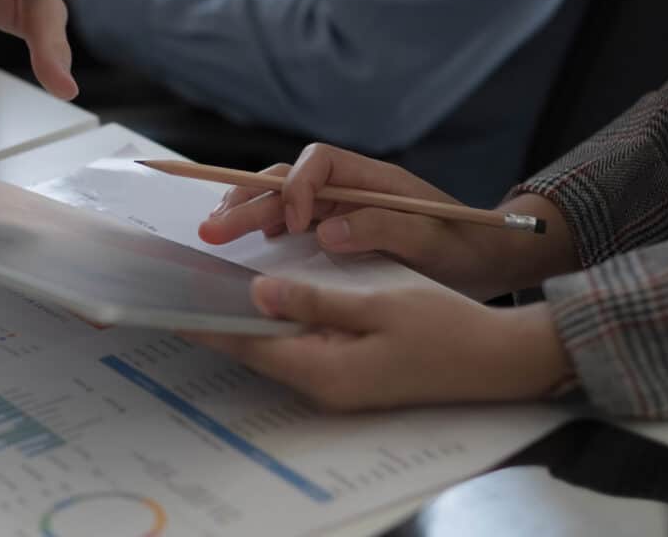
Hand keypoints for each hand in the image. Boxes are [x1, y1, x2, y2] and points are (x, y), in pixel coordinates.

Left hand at [185, 277, 572, 410]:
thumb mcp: (378, 304)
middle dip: (219, 317)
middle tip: (182, 283)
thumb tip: (258, 292)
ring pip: (274, 349)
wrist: (498, 361)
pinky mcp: (349, 375)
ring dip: (246, 319)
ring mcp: (336, 384)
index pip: (247, 344)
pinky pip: (298, 349)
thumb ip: (315, 299)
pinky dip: (276, 324)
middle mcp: (322, 384)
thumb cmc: (446, 329)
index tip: (169, 302)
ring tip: (211, 285)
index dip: (206, 321)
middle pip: (254, 349)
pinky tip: (266, 300)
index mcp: (325, 369)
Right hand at [198, 144, 574, 299]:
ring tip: (213, 231)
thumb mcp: (434, 240)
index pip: (318, 164)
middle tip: (213, 230)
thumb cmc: (468, 246)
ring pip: (281, 198)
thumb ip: (384, 228)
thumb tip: (327, 231)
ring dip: (245, 211)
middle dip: (248, 200)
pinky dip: (262, 228)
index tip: (292, 226)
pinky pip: (290, 221)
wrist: (491, 259)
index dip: (296, 189)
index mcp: (372, 178)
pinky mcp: (336, 230)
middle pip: (287, 180)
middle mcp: (350, 187)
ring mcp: (340, 208)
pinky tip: (244, 245)